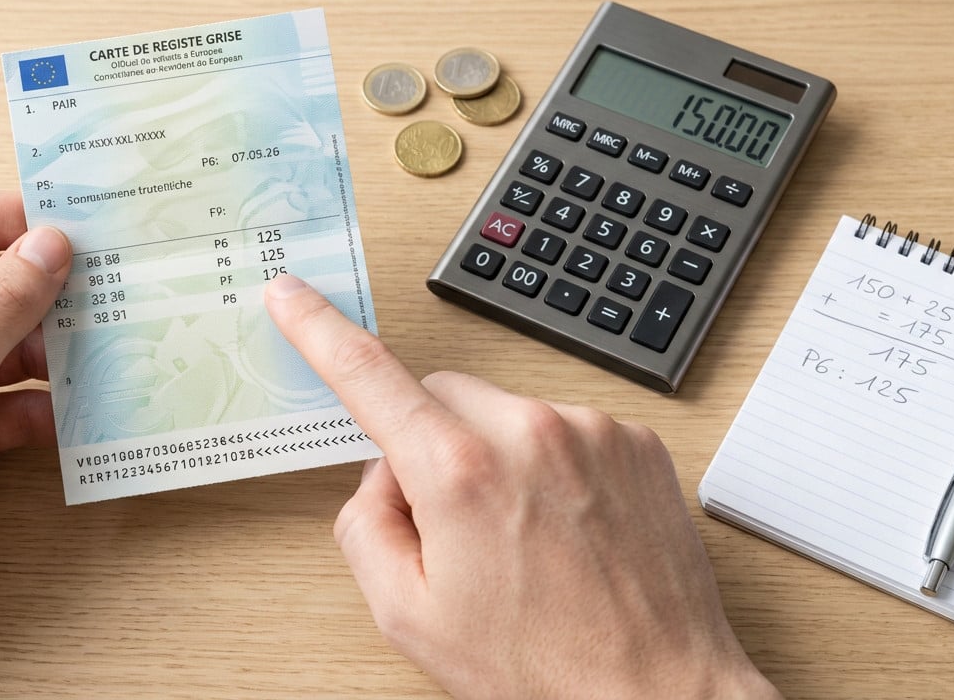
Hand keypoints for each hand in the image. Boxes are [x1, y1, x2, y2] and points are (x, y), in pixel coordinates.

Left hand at [0, 191, 71, 698]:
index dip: (23, 220)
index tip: (88, 231)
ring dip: (58, 354)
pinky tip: (80, 417)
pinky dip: (46, 407)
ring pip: (11, 344)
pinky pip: (13, 399)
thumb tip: (51, 244)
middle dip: (54, 294)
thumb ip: (2, 305)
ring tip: (111, 357)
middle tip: (118, 295)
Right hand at [264, 275, 779, 699]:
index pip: (369, 375)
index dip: (319, 330)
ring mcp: (592, 431)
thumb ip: (364, 525)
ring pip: (504, 413)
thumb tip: (380, 473)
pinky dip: (551, 465)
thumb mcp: (408, 615)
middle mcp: (530, 432)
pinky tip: (566, 530)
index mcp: (461, 472)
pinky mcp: (636, 441)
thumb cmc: (544, 669)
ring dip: (496, 457)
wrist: (661, 695)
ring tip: (524, 541)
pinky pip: (563, 428)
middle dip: (430, 444)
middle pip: (441, 396)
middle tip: (451, 525)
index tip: (292, 295)